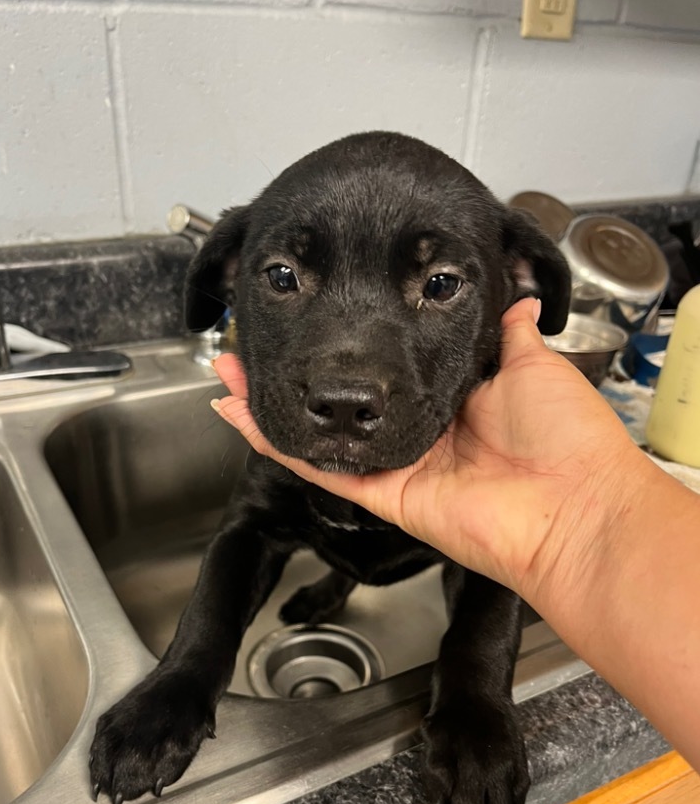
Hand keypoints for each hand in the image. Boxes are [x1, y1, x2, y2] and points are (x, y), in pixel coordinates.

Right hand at [212, 299, 638, 607]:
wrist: (573, 506)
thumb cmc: (566, 438)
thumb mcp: (536, 364)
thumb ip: (509, 332)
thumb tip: (517, 297)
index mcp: (453, 397)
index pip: (385, 366)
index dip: (349, 343)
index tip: (319, 311)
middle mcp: (418, 431)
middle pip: (344, 399)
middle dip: (301, 368)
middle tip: (261, 334)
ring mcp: (397, 466)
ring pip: (321, 430)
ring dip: (274, 399)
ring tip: (229, 366)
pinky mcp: (382, 494)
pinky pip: (320, 466)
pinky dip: (276, 441)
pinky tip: (237, 410)